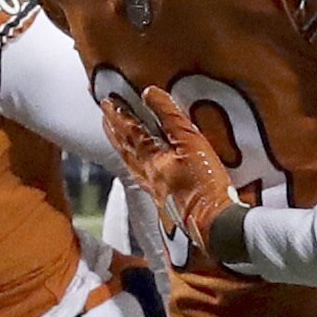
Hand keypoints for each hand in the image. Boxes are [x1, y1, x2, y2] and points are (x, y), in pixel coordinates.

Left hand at [104, 86, 246, 270]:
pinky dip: (133, 165)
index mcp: (152, 159)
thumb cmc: (206, 184)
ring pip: (130, 163)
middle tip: (103, 115)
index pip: (130, 131)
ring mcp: (154, 189)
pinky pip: (140, 177)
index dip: (118, 114)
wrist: (213, 224)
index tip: (106, 100)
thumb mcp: (192, 143)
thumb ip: (170, 117)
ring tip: (115, 136)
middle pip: (125, 148)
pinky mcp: (164, 201)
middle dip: (113, 130)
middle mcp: (148, 174)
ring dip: (120, 147)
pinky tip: (139, 167)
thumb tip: (149, 93)